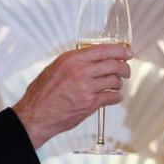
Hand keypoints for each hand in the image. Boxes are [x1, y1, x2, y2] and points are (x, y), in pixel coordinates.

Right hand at [13, 43, 131, 147]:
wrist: (36, 114)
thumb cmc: (42, 93)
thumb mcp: (55, 68)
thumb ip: (74, 62)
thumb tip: (91, 59)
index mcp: (72, 59)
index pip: (104, 49)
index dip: (120, 50)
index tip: (127, 52)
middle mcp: (81, 71)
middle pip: (114, 64)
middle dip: (124, 68)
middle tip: (126, 71)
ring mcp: (86, 87)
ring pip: (115, 80)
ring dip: (119, 83)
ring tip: (115, 85)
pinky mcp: (90, 103)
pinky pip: (112, 97)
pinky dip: (116, 97)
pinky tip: (113, 97)